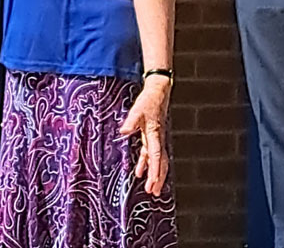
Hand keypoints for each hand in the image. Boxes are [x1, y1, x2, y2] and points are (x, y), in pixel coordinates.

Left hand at [120, 75, 171, 196]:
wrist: (158, 92)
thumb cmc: (149, 101)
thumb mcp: (137, 110)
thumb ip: (131, 121)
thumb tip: (123, 130)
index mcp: (155, 134)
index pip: (155, 156)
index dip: (155, 170)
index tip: (153, 182)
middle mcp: (158, 139)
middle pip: (160, 163)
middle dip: (157, 178)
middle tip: (154, 192)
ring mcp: (156, 139)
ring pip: (158, 161)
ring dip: (154, 174)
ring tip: (151, 188)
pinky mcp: (153, 136)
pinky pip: (151, 154)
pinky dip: (147, 164)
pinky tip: (140, 171)